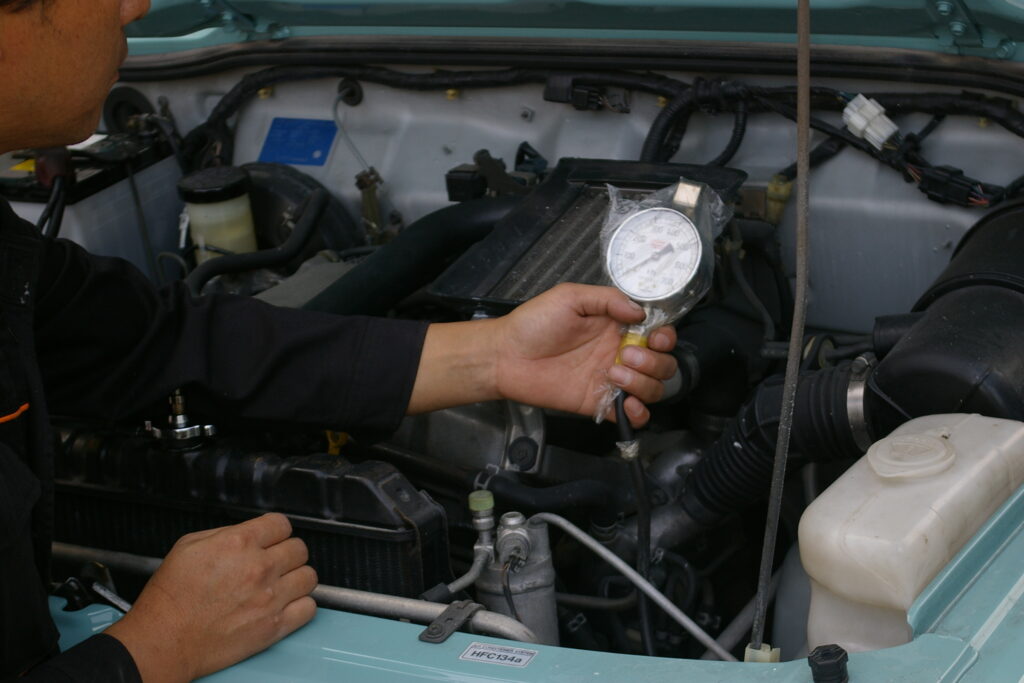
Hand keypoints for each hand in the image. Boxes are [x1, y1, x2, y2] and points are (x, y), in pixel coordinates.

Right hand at [105, 513, 317, 681]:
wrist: (164, 640)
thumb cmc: (170, 598)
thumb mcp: (188, 546)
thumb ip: (226, 534)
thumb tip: (248, 534)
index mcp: (239, 542)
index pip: (282, 524)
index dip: (276, 530)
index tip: (273, 538)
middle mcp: (260, 567)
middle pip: (299, 549)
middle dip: (288, 553)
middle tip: (275, 562)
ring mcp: (271, 597)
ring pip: (309, 576)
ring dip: (297, 578)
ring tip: (282, 584)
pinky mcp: (275, 626)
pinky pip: (309, 608)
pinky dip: (302, 605)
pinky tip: (287, 605)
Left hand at [493, 283, 677, 426]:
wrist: (506, 356)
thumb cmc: (533, 323)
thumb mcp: (570, 297)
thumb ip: (607, 299)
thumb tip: (639, 313)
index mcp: (616, 326)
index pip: (658, 334)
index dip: (665, 337)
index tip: (655, 337)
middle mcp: (618, 353)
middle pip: (662, 364)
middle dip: (654, 362)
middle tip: (626, 356)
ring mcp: (610, 380)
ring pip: (652, 389)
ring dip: (644, 384)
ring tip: (615, 375)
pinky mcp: (598, 403)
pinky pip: (631, 415)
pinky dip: (638, 414)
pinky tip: (627, 404)